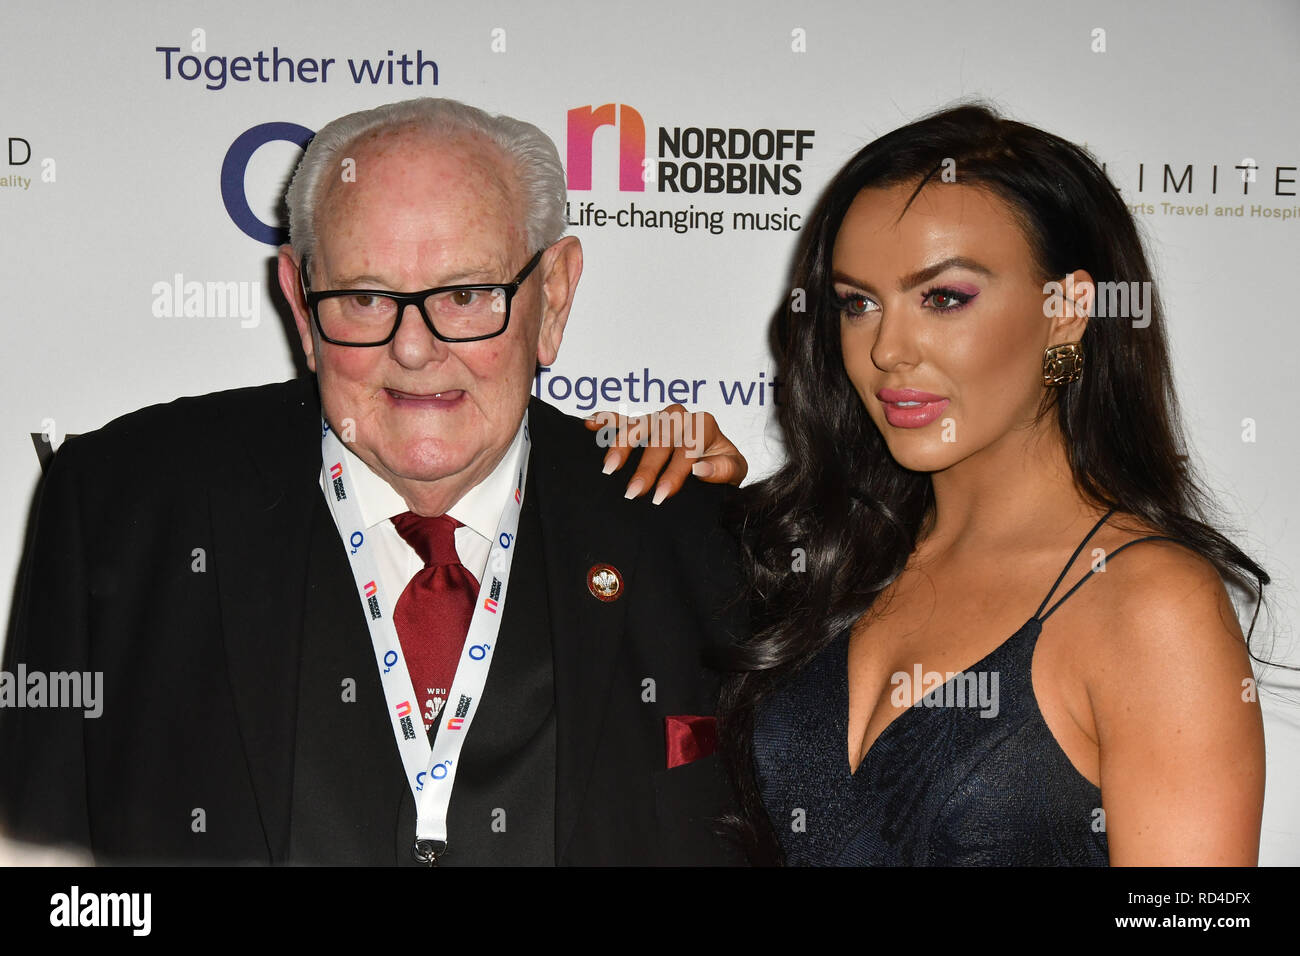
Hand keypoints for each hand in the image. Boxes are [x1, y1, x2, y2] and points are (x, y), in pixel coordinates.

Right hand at [584, 404, 747, 503]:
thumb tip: (701, 469)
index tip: (661, 495)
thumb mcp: (735, 470)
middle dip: (646, 466)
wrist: (716, 460)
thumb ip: (724, 469)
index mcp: (704, 425)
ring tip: (609, 468)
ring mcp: (658, 419)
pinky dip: (606, 420)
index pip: (687, 447)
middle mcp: (680, 417)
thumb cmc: (723, 465)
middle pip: (660, 437)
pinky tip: (590, 424)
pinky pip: (622, 418)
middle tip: (633, 492)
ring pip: (638, 425)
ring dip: (622, 445)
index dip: (674, 472)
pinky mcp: (642, 424)